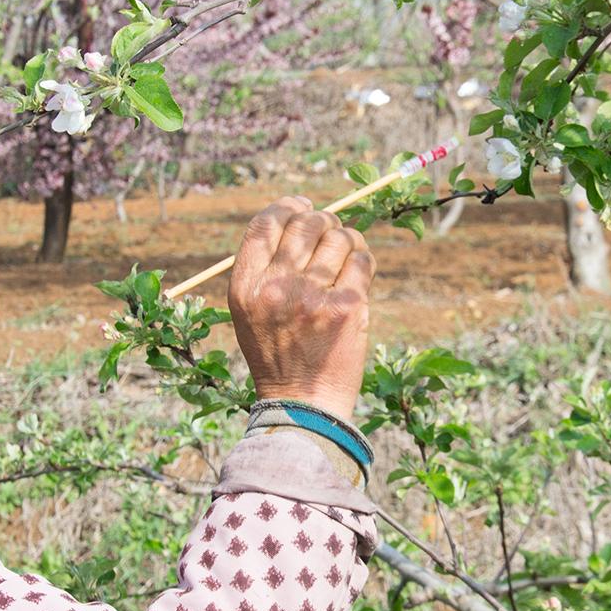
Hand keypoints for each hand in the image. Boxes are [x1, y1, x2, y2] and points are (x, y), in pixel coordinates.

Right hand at [228, 195, 375, 420]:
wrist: (302, 404)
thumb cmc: (277, 356)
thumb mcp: (249, 313)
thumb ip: (265, 269)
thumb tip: (299, 217)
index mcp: (246, 287)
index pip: (264, 224)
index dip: (287, 207)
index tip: (303, 206)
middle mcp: (277, 287)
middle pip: (306, 224)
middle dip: (323, 222)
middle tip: (329, 234)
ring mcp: (314, 296)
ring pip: (339, 237)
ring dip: (346, 240)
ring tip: (344, 257)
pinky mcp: (349, 307)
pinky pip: (363, 260)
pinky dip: (363, 260)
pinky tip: (357, 274)